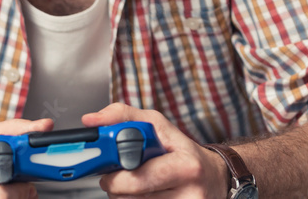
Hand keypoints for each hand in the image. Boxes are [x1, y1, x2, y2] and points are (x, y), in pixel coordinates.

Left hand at [83, 103, 227, 197]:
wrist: (216, 178)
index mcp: (184, 166)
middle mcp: (187, 192)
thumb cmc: (184, 153)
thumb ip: (125, 117)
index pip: (137, 177)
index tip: (106, 166)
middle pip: (130, 196)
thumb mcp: (159, 126)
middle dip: (115, 185)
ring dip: (124, 195)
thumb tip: (91, 120)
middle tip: (118, 175)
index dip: (115, 173)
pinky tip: (145, 194)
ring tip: (137, 182)